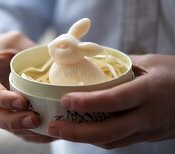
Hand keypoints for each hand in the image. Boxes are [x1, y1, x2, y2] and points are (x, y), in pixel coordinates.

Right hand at [0, 31, 55, 142]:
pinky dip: (28, 134)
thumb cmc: (1, 46)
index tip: (21, 102)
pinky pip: (12, 129)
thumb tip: (59, 55)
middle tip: (35, 120)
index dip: (2, 98)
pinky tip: (46, 135)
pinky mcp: (1, 113)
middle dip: (13, 121)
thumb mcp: (13, 40)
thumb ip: (28, 47)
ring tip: (45, 131)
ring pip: (2, 125)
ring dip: (23, 131)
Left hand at [47, 54, 174, 147]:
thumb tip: (93, 64)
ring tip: (61, 131)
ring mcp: (148, 130)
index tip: (64, 100)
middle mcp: (148, 116)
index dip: (87, 102)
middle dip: (76, 133)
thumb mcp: (151, 63)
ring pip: (112, 141)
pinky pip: (119, 142)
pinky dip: (98, 138)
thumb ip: (121, 66)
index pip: (114, 100)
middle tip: (53, 127)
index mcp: (149, 91)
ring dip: (83, 139)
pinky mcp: (147, 137)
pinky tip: (84, 132)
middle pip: (108, 131)